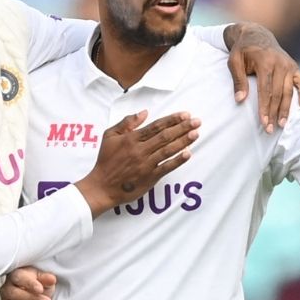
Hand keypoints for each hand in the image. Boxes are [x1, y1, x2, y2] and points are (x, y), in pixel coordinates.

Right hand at [1, 266, 55, 299]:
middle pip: (13, 294)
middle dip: (31, 299)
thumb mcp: (44, 278)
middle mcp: (7, 289)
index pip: (19, 278)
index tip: (41, 289)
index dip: (29, 284)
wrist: (33, 295)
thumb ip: (46, 278)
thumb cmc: (37, 283)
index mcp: (15, 275)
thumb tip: (52, 279)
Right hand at [74, 111, 199, 216]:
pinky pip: (166, 167)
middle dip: (183, 128)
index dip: (172, 120)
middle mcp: (140, 150)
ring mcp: (145, 164)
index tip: (185, 114)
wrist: (102, 186)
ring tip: (196, 133)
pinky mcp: (149, 178)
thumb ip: (126, 123)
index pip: (156, 126)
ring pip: (168, 150)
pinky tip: (188, 153)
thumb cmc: (105, 160)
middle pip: (165, 136)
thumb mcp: (109, 136)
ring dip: (183, 141)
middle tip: (197, 121)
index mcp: (131, 139)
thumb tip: (144, 112)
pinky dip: (177, 160)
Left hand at [226, 23, 299, 132]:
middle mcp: (280, 63)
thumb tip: (240, 100)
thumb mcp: (234, 62)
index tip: (263, 122)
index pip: (265, 90)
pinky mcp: (294, 67)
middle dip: (274, 112)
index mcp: (265, 62)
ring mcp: (289, 65)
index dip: (265, 107)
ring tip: (282, 124)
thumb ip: (238, 80)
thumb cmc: (243, 50)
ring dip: (286, 109)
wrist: (256, 35)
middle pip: (278, 93)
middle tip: (271, 129)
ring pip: (289, 91)